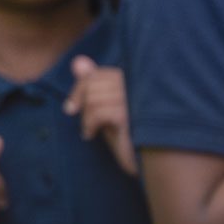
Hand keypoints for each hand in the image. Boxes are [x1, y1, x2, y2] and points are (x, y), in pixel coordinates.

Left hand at [65, 57, 136, 174]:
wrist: (152, 163)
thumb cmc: (130, 135)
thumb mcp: (108, 107)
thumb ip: (94, 83)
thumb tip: (78, 60)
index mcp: (137, 80)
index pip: (100, 73)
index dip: (81, 88)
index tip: (72, 107)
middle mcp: (140, 85)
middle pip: (94, 83)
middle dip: (81, 103)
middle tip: (84, 122)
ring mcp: (137, 99)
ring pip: (94, 98)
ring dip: (86, 117)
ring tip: (91, 131)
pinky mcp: (132, 115)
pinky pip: (98, 111)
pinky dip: (89, 124)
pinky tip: (91, 135)